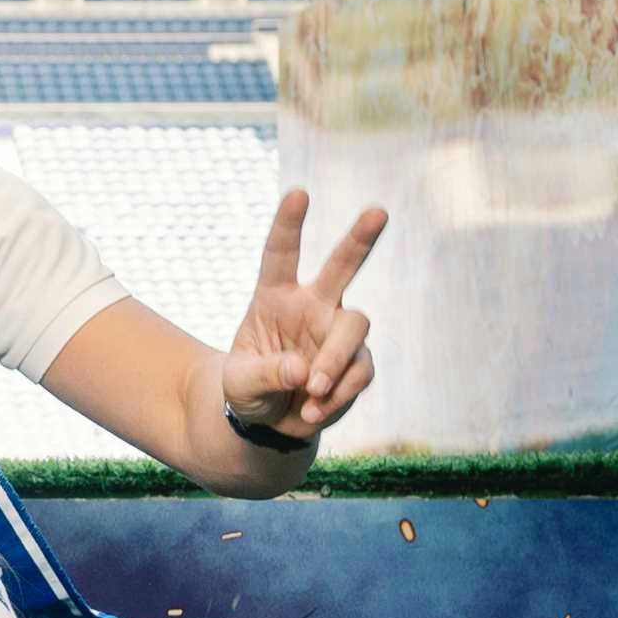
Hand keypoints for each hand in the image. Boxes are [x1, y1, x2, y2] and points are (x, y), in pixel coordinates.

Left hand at [220, 188, 386, 447]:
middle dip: (361, 238)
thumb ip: (265, 374)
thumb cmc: (247, 391)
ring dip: (336, 358)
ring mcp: (338, 332)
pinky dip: (338, 394)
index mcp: (274, 296)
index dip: (289, 224)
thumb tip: (304, 371)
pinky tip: (312, 411)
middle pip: (342, 265)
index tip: (299, 193)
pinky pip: (359, 372)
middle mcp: (312, 305)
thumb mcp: (239, 385)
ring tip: (312, 389)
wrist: (269, 424)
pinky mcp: (356, 363)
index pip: (281, 254)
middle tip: (379, 211)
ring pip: (356, 326)